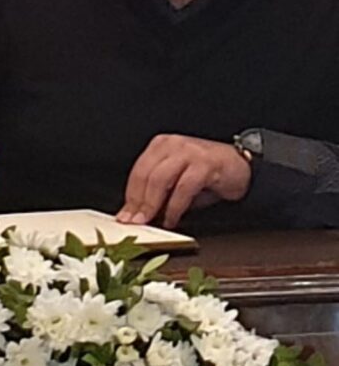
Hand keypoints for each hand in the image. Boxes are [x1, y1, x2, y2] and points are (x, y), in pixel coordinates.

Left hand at [117, 133, 250, 229]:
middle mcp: (173, 144)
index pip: (138, 171)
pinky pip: (183, 188)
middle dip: (137, 202)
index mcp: (162, 146)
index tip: (125, 215)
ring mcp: (189, 152)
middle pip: (145, 174)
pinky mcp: (205, 164)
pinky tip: (173, 218)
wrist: (240, 166)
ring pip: (160, 179)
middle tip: (135, 221)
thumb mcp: (177, 181)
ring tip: (151, 221)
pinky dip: (175, 207)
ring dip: (152, 204)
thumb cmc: (208, 174)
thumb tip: (138, 213)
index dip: (129, 196)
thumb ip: (159, 193)